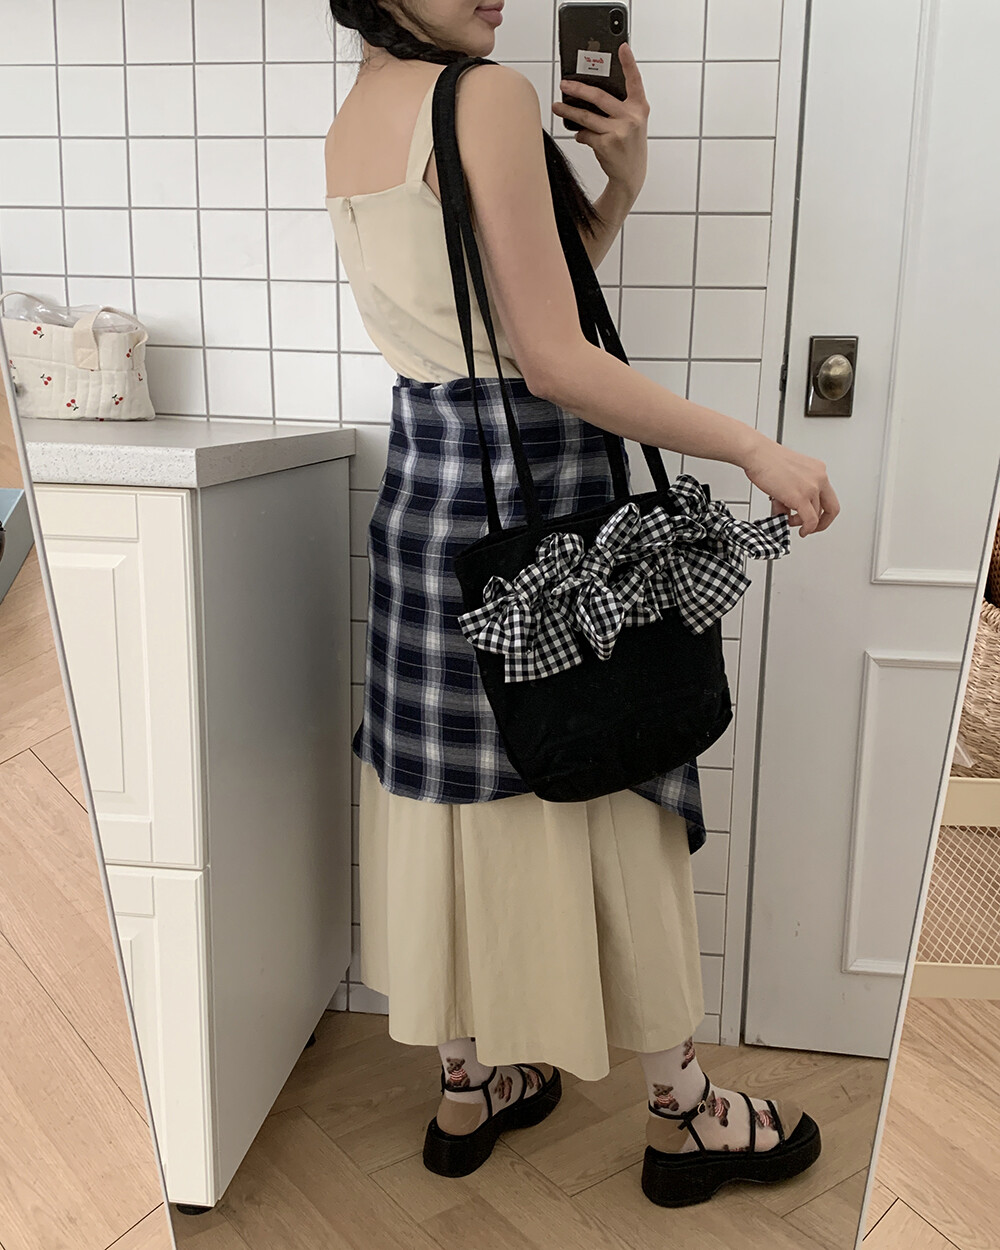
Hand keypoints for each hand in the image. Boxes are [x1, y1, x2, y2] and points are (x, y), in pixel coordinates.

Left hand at [552, 43, 648, 200]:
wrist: (631, 175)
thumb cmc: (629, 145)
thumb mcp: (632, 123)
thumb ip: (619, 107)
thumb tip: (589, 94)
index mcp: (639, 108)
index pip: (635, 81)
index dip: (629, 63)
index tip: (622, 47)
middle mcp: (631, 118)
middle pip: (599, 97)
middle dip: (578, 89)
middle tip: (564, 84)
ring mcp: (619, 132)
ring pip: (586, 116)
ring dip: (568, 111)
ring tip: (557, 106)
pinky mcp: (606, 145)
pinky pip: (585, 134)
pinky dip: (580, 134)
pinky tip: (580, 135)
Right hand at [740, 436, 840, 536]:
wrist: (757, 454)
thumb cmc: (767, 460)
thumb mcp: (788, 476)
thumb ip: (793, 494)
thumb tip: (788, 512)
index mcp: (818, 470)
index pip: (828, 496)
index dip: (822, 511)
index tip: (814, 516)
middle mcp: (819, 478)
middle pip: (831, 508)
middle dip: (822, 522)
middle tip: (811, 527)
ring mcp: (812, 488)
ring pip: (817, 516)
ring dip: (803, 523)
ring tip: (790, 521)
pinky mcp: (801, 498)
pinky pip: (810, 521)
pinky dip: (807, 529)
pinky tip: (801, 531)